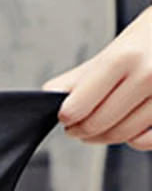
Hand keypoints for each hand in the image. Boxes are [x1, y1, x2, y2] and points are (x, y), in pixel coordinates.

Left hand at [42, 5, 151, 150]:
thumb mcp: (116, 48)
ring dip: (103, 137)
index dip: (66, 117)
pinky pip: (146, 141)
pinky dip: (133, 140)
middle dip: (80, 130)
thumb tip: (49, 94)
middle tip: (77, 126)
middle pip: (97, 125)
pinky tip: (128, 129)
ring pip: (121, 135)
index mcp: (124, 58)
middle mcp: (147, 76)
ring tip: (99, 126)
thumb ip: (80, 76)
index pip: (77, 107)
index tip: (66, 116)